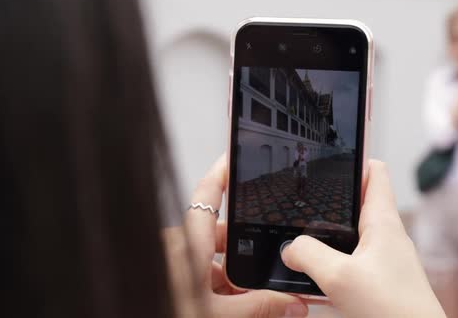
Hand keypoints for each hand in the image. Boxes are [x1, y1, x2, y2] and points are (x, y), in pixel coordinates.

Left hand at [181, 154, 307, 317]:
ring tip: (245, 300)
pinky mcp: (170, 276)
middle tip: (266, 271)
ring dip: (230, 277)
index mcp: (188, 247)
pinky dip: (216, 285)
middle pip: (219, 235)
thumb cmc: (165, 316)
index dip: (223, 172)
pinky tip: (229, 305)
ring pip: (210, 258)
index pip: (207, 196)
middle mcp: (178, 248)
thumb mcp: (219, 316)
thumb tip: (292, 303)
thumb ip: (259, 307)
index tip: (235, 156)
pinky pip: (199, 272)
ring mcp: (172, 262)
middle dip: (245, 252)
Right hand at [281, 160, 446, 317]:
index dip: (351, 159)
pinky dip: (330, 258)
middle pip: (355, 202)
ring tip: (299, 236)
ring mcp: (382, 257)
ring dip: (325, 233)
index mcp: (382, 222)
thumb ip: (308, 255)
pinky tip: (313, 273)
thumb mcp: (339, 276)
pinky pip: (349, 258)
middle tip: (300, 199)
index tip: (325, 157)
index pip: (374, 171)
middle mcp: (384, 235)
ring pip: (348, 232)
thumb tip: (289, 247)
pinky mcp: (376, 278)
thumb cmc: (393, 310)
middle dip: (327, 199)